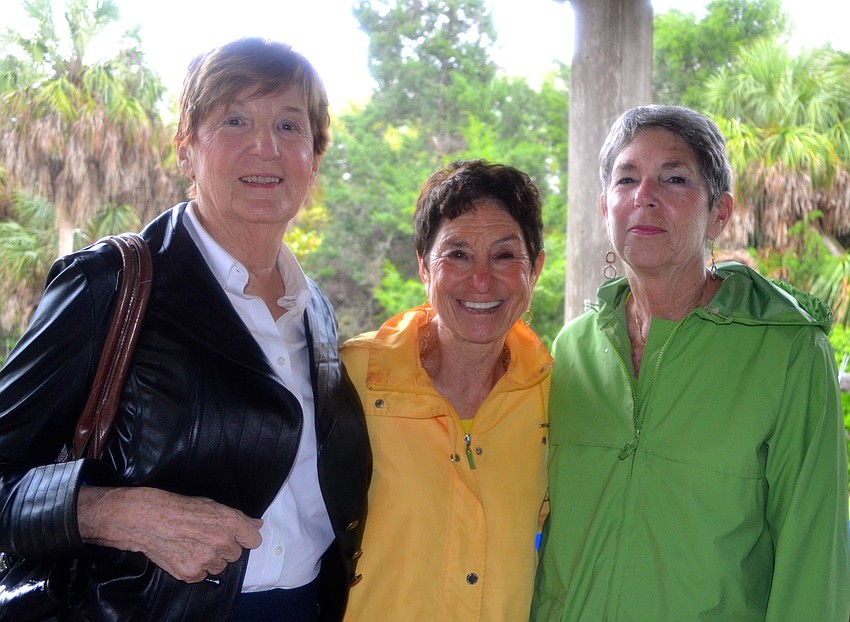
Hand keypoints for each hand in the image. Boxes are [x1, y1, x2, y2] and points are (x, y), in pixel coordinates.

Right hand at [78, 486, 262, 582]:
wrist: (147, 519)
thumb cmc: (179, 508)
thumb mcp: (211, 505)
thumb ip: (238, 518)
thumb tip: (256, 524)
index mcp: (229, 522)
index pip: (253, 540)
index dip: (245, 538)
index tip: (238, 537)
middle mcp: (221, 542)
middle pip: (235, 555)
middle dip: (224, 548)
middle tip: (206, 538)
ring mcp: (206, 559)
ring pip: (219, 567)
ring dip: (210, 559)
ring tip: (193, 545)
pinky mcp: (190, 573)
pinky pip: (202, 575)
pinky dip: (195, 568)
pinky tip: (183, 553)